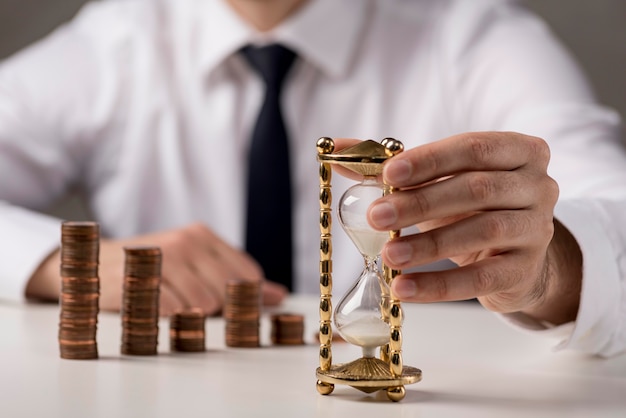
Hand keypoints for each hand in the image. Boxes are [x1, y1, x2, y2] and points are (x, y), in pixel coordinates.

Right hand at [27, 223, 287, 315]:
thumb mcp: (195, 264)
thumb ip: (237, 278)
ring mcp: (161, 259)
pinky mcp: (137, 280)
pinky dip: (170, 317)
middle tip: (197, 309)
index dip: (244, 299)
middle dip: (219, 309)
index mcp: (203, 236)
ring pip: (202, 302)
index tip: (232, 309)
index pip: (246, 274)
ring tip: (177, 308)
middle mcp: (185, 242)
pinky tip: (160, 311)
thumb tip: (278, 294)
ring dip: (193, 315)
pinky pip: (171, 309)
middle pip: (227, 292)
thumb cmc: (153, 267)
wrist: (93, 264)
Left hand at [365, 132, 580, 324]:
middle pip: (476, 189)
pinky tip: (405, 288)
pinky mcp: (526, 270)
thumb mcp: (439, 180)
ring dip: (429, 245)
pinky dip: (439, 285)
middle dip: (421, 203)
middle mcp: (537, 185)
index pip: (472, 147)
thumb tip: (337, 152)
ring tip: (388, 255)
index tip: (388, 174)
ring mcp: (537, 229)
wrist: (513, 253)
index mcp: (518, 151)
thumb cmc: (469, 206)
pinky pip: (481, 279)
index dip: (429, 160)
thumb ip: (391, 165)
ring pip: (482, 232)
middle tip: (377, 216)